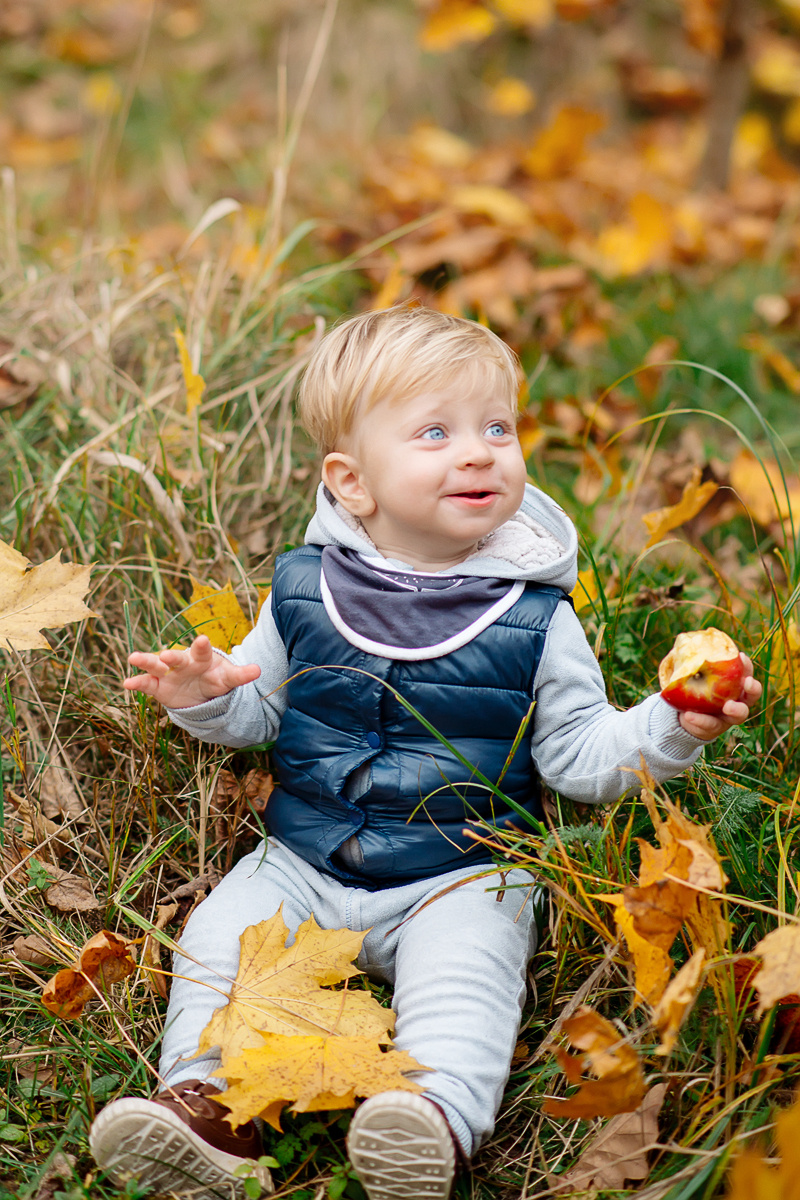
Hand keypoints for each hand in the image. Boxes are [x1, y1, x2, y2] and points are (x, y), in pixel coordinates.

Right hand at [124, 635, 259, 708]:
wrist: (201, 690)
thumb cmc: (214, 678)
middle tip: (166, 654)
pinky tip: (126, 683)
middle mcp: (183, 663)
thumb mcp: (228, 678)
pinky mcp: (158, 686)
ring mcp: (168, 673)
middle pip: (177, 657)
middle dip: (172, 656)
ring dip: (146, 661)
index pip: (203, 651)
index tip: (201, 640)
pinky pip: (146, 683)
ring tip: (133, 657)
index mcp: (202, 658)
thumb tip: (258, 670)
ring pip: (155, 665)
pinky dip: (137, 682)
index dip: (202, 647)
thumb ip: (240, 675)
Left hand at [678, 654, 761, 741]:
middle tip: (747, 683)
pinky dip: (700, 721)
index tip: (741, 656)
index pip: (745, 673)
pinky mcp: (714, 729)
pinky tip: (688, 715)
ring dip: (736, 710)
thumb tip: (681, 645)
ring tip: (727, 706)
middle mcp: (737, 700)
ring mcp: (728, 716)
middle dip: (753, 689)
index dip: (746, 666)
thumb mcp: (689, 674)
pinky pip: (710, 725)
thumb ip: (690, 663)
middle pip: (751, 696)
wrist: (682, 713)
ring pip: (740, 715)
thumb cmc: (690, 687)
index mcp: (733, 684)